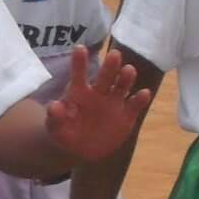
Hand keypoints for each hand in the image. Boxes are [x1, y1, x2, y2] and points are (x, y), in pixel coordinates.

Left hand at [44, 46, 151, 163]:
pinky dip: (140, 99)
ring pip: (122, 86)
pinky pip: (134, 105)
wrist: (82, 150)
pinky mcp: (127, 114)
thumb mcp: (56, 128)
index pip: (79, 74)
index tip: (80, 48)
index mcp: (80, 91)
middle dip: (110, 66)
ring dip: (126, 78)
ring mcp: (114, 102)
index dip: (79, 62)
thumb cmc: (65, 132)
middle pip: (106, 76)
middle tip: (114, 54)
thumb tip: (54, 106)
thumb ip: (56, 117)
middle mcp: (99, 92)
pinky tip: (144, 93)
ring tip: (129, 70)